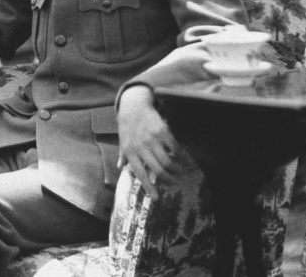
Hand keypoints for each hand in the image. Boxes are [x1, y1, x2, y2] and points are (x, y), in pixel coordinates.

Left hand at [117, 85, 179, 200]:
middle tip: (174, 182)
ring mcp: (151, 139)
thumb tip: (121, 168)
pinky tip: (184, 158)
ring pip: (167, 160)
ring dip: (176, 169)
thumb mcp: (123, 141)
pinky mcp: (162, 131)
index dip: (148, 187)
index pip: (140, 174)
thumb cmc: (128, 126)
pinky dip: (181, 155)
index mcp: (130, 152)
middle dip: (168, 179)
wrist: (134, 106)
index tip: (156, 199)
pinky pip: (174, 147)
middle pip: (157, 169)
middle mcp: (140, 147)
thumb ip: (123, 155)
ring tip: (179, 170)